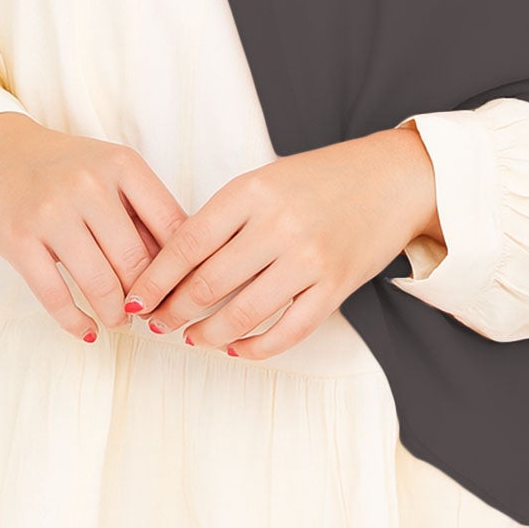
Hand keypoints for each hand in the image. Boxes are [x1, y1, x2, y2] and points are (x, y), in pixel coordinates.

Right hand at [0, 113, 189, 342]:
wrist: (0, 153)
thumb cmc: (68, 169)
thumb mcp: (113, 172)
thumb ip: (144, 213)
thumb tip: (179, 269)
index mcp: (122, 165)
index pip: (171, 225)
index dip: (182, 267)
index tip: (182, 290)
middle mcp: (88, 185)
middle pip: (136, 261)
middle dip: (147, 296)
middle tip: (150, 312)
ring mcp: (50, 213)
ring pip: (99, 283)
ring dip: (116, 314)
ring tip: (120, 320)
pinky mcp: (18, 240)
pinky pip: (55, 296)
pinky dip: (76, 322)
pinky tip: (88, 331)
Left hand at [123, 122, 440, 359]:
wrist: (391, 178)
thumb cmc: (320, 179)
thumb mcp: (265, 181)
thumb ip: (225, 218)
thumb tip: (173, 267)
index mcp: (252, 191)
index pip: (188, 243)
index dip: (155, 278)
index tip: (136, 299)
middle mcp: (279, 224)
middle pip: (209, 283)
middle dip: (174, 311)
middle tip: (157, 324)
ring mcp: (309, 258)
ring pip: (243, 313)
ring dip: (209, 333)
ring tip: (193, 339)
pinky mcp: (335, 286)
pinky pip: (289, 331)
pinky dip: (256, 347)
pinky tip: (237, 349)